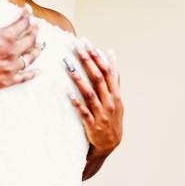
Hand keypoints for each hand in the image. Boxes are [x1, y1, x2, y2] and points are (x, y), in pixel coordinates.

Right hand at [0, 0, 41, 91]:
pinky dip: (32, 74)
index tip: (27, 10)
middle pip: (30, 40)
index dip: (26, 15)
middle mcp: (9, 53)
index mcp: (4, 36)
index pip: (23, 23)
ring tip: (38, 46)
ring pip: (29, 59)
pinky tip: (38, 70)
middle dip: (34, 31)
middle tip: (36, 26)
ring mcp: (6, 69)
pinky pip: (22, 78)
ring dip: (35, 51)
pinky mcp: (1, 83)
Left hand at [66, 39, 122, 154]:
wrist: (110, 143)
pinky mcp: (92, 125)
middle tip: (76, 46)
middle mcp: (109, 101)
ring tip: (68, 65)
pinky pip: (83, 112)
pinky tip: (67, 93)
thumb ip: (114, 76)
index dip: (96, 55)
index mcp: (115, 93)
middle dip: (87, 61)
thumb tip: (110, 54)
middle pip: (98, 78)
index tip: (86, 42)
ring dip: (78, 78)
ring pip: (89, 93)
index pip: (106, 70)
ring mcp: (101, 113)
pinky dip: (76, 103)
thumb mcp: (117, 96)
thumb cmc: (112, 115)